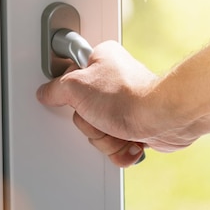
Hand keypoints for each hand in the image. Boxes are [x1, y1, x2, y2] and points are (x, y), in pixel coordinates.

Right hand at [37, 41, 201, 167]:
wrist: (163, 119)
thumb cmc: (128, 98)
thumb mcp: (75, 86)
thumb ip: (55, 89)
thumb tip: (46, 92)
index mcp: (101, 60)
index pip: (70, 76)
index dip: (70, 92)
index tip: (71, 95)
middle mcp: (114, 80)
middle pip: (82, 111)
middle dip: (91, 124)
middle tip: (99, 117)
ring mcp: (125, 105)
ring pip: (98, 131)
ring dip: (106, 139)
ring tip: (118, 129)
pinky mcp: (137, 125)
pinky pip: (116, 144)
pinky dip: (121, 149)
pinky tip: (130, 141)